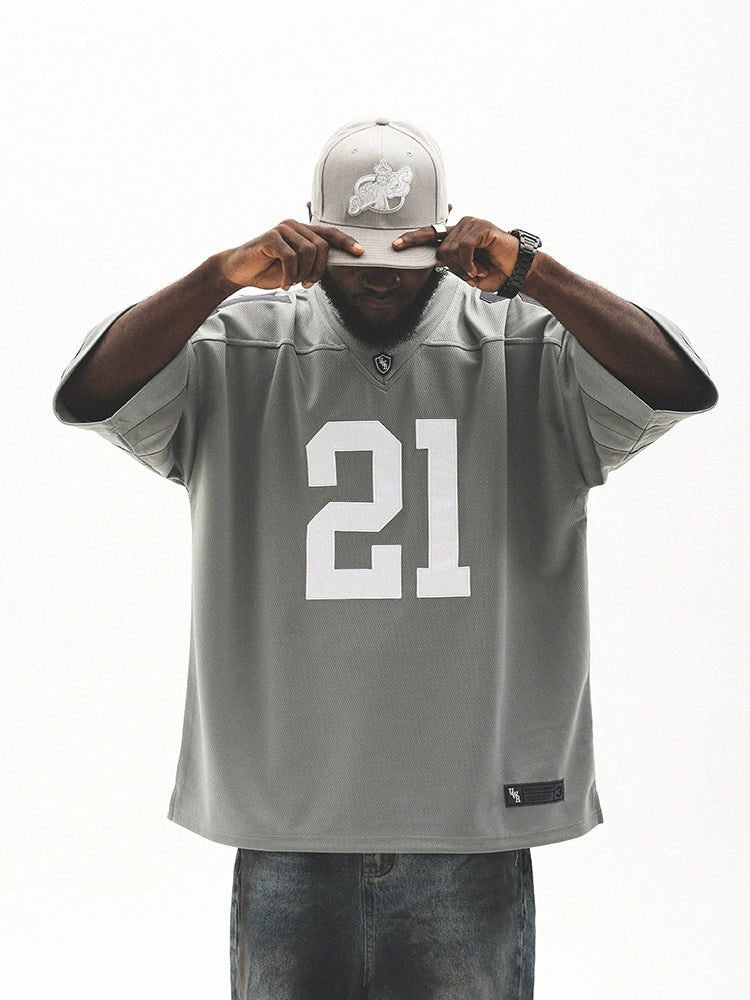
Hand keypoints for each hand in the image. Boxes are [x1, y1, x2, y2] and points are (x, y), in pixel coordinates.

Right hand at [220, 220, 363, 290]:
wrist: (240, 271)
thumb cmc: (268, 269)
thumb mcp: (295, 268)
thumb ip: (311, 262)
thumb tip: (331, 265)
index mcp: (303, 231)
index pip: (329, 234)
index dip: (346, 242)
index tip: (360, 253)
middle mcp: (294, 226)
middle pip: (321, 247)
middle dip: (318, 270)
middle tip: (306, 284)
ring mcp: (282, 229)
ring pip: (308, 252)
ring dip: (302, 274)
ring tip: (292, 282)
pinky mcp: (271, 236)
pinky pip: (291, 257)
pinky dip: (290, 275)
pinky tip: (284, 283)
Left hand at [392, 217, 522, 291]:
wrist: (515, 271)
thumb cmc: (493, 271)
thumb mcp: (467, 271)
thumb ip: (451, 265)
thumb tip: (439, 262)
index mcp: (455, 237)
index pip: (429, 235)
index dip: (412, 240)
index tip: (395, 245)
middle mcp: (460, 227)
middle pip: (441, 251)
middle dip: (454, 269)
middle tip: (471, 275)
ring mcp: (471, 224)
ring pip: (451, 250)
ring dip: (464, 268)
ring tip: (478, 271)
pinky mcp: (481, 226)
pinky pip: (464, 248)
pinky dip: (470, 263)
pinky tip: (479, 269)